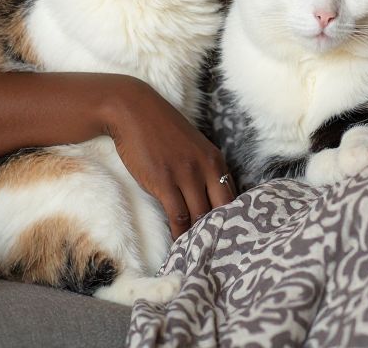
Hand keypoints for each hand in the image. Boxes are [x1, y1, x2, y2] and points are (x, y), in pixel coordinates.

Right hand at [103, 76, 236, 239]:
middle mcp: (206, 167)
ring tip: (198, 256)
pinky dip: (179, 235)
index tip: (230, 240)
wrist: (133, 110)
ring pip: (200, 216)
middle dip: (221, 233)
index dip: (233, 221)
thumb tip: (210, 200)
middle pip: (222, 210)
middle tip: (219, 254)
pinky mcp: (164, 181)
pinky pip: (177, 216)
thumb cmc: (161, 130)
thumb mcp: (192, 147)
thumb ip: (203, 170)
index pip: (234, 198)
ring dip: (199, 238)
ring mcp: (186, 174)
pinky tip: (178, 246)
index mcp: (215, 159)